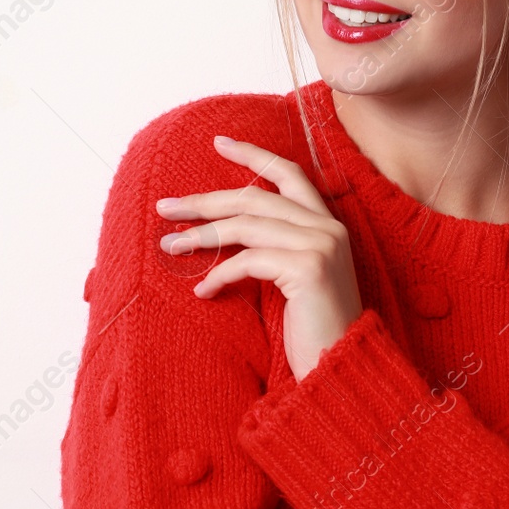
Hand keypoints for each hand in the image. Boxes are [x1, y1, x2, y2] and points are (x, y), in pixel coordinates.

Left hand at [155, 135, 363, 380]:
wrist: (342, 366)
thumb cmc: (314, 326)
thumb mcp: (295, 275)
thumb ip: (274, 245)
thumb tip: (222, 225)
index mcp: (329, 223)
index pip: (289, 173)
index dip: (253, 155)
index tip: (219, 142)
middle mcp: (328, 227)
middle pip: (255, 197)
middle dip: (205, 200)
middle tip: (166, 207)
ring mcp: (321, 246)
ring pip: (246, 226)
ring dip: (201, 235)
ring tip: (169, 246)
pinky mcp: (308, 269)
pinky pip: (248, 261)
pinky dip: (219, 274)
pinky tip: (202, 291)